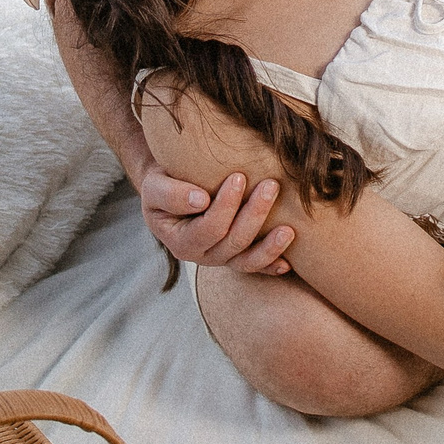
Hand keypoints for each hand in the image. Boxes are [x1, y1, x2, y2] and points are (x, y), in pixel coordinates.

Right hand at [139, 164, 295, 273]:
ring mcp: (222, 258)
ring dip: (270, 246)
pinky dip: (271, 265)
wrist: (173, 190)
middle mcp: (202, 256)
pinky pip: (256, 267)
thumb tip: (200, 200)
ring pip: (247, 260)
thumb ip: (171, 194)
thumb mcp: (155, 186)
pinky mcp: (238, 256)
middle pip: (233, 242)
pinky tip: (287, 264)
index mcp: (180, 242)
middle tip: (271, 185)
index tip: (239, 176)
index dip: (225, 206)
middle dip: (254, 214)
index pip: (208, 228)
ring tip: (289, 229)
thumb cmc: (164, 185)